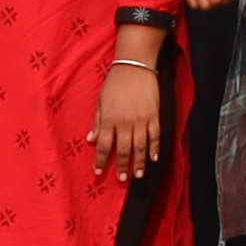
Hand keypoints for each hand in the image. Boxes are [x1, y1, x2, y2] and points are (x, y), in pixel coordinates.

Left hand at [87, 58, 165, 178]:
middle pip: (123, 150)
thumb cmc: (114, 83)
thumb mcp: (101, 101)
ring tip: (138, 175)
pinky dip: (155, 148)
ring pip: (140, 147)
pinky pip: (155, 136)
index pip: (104, 146)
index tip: (98, 172)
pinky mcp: (154, 116)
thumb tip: (91, 139)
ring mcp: (141, 120)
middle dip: (122, 166)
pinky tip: (154, 158)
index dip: (101, 161)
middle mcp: (124, 123)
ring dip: (139, 163)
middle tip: (122, 179)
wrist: (134, 67)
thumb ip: (97, 122)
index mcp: (109, 120)